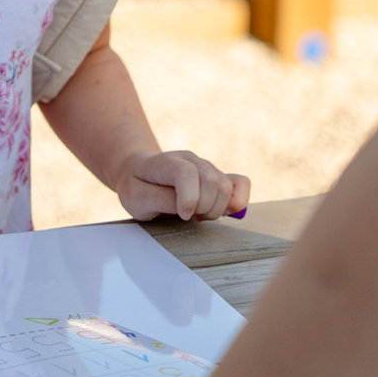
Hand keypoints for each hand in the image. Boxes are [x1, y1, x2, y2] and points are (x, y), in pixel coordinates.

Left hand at [113, 151, 249, 221]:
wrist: (139, 175)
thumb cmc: (137, 188)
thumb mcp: (136, 198)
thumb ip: (160, 200)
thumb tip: (187, 207)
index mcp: (167, 162)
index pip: (187, 173)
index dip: (189, 198)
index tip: (182, 216)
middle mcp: (190, 159)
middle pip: (212, 181)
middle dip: (203, 208)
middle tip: (188, 217)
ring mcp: (206, 166)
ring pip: (226, 187)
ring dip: (216, 209)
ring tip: (198, 214)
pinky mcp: (218, 175)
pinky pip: (241, 183)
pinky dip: (237, 201)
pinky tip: (223, 211)